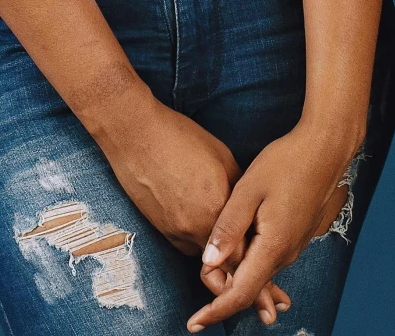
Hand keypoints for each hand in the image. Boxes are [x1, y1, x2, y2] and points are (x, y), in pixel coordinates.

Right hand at [91, 93, 241, 257]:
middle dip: (236, 251)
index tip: (259, 241)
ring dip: (215, 245)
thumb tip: (250, 210)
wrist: (135, 134)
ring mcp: (175, 231)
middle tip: (243, 234)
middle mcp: (195, 228)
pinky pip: (186, 244)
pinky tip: (195, 212)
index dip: (253, 249)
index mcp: (216, 208)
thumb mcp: (223, 158)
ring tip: (216, 218)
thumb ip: (239, 191)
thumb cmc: (181, 139)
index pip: (243, 252)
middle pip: (225, 261)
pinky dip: (195, 237)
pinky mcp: (160, 230)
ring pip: (205, 253)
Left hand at [187, 126, 357, 330]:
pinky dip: (251, 264)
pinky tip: (238, 253)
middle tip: (198, 297)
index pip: (241, 293)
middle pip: (250, 288)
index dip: (216, 311)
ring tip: (212, 274)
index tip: (194, 323)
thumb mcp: (249, 191)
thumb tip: (208, 262)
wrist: (326, 149)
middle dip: (223, 295)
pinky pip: (270, 258)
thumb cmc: (286, 163)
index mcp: (273, 246)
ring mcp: (295, 245)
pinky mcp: (297, 235)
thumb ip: (227, 228)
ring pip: (260, 273)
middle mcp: (287, 253)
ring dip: (237, 278)